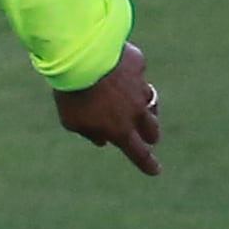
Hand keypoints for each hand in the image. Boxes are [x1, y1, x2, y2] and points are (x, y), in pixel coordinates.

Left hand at [54, 41, 161, 175]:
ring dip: (148, 108)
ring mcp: (140, 87)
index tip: (155, 170)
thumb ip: (89, 133)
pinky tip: (118, 70)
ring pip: (150, 102)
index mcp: (120, 130)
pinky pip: (136, 73)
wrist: (81, 58)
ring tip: (143, 109)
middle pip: (152, 129)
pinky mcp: (137, 66)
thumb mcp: (72, 121)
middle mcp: (135, 111)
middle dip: (152, 135)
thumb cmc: (72, 94)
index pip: (139, 153)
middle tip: (151, 138)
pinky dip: (130, 76)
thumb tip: (102, 141)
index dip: (148, 164)